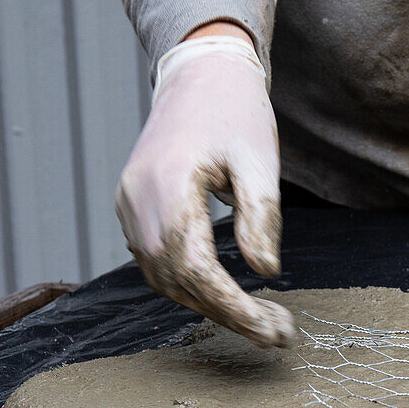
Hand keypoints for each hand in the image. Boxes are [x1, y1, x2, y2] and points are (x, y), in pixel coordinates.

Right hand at [115, 30, 296, 346]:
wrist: (199, 74)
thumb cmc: (235, 111)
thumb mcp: (260, 160)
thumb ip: (261, 216)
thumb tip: (266, 271)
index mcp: (169, 184)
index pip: (196, 266)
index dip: (233, 306)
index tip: (273, 328)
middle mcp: (139, 200)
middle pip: (177, 280)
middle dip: (228, 314)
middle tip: (278, 332)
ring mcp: (130, 206)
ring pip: (163, 278)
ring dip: (210, 305)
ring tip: (262, 318)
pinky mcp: (133, 209)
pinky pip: (157, 263)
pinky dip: (192, 285)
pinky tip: (229, 293)